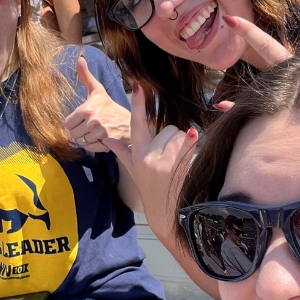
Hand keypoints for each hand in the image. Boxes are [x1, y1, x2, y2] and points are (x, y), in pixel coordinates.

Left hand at [65, 57, 129, 151]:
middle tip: (89, 126)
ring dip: (86, 139)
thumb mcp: (97, 90)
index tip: (83, 119)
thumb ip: (85, 76)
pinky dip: (94, 146)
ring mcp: (100, 133)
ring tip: (95, 132)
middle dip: (79, 132)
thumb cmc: (109, 106)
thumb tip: (80, 58)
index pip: (67, 124)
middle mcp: (93, 121)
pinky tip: (100, 138)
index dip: (74, 123)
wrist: (131, 120)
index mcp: (87, 109)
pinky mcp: (106, 143)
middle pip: (73, 134)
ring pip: (81, 142)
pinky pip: (90, 149)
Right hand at [103, 84, 198, 241]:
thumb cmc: (149, 190)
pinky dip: (193, 143)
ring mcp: (164, 160)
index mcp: (137, 153)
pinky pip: (190, 141)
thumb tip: (106, 140)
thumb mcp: (133, 171)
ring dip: (183, 143)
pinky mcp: (179, 164)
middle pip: (167, 128)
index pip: (136, 124)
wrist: (166, 212)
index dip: (137, 104)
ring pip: (180, 134)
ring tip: (177, 161)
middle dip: (172, 138)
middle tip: (169, 156)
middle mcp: (149, 155)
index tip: (136, 86)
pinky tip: (190, 152)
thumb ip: (122, 152)